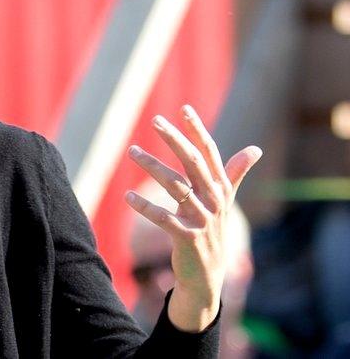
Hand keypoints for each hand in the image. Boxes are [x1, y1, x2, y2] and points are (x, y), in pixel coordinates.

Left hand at [125, 104, 260, 331]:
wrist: (208, 276)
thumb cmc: (212, 231)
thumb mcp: (224, 202)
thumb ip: (234, 174)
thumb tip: (256, 149)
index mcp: (220, 189)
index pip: (210, 153)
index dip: (198, 130)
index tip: (184, 109)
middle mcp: (214, 201)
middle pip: (194, 163)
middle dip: (175, 140)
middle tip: (155, 120)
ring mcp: (203, 220)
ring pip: (176, 186)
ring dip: (153, 165)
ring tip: (132, 151)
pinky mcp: (188, 238)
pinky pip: (163, 218)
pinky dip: (145, 207)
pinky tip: (128, 197)